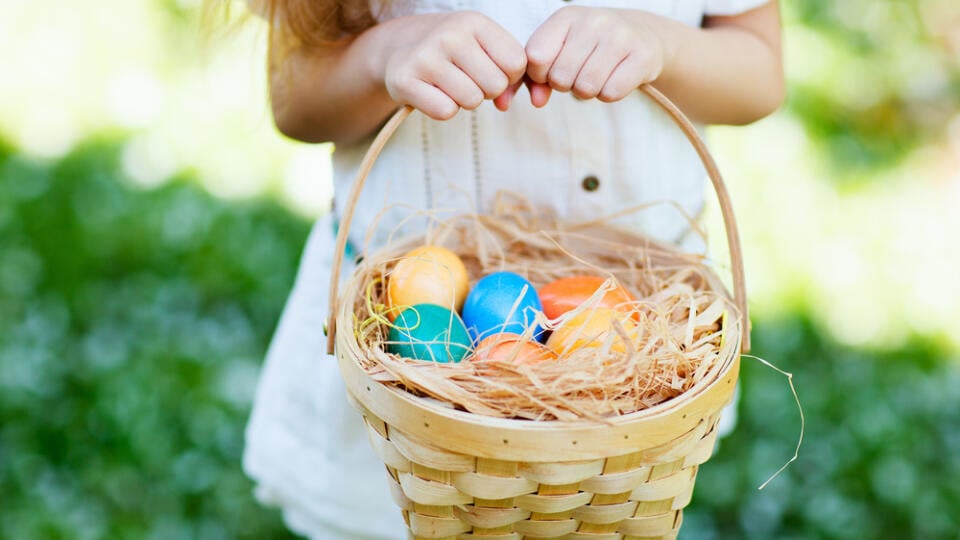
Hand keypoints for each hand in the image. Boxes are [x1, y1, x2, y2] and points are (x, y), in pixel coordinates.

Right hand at [379, 12, 526, 119]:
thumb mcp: (482, 46)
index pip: (517, 63)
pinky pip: (445, 111)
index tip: (490, 71)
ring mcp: (425, 57)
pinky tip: (432, 93)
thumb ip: (507, 72)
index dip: (508, 76)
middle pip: (496, 85)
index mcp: (474, 22)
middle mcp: (450, 35)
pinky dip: (442, 109)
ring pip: (472, 100)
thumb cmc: (451, 53)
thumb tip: (505, 104)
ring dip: (464, 101)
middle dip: (486, 91)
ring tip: (449, 85)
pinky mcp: (405, 81)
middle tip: (467, 80)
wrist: (399, 49)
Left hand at [524, 7, 666, 104]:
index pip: (536, 56)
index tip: (551, 71)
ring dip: (587, 92)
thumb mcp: (559, 51)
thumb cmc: (589, 47)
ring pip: (586, 88)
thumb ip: (537, 76)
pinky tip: (613, 78)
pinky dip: (608, 94)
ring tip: (595, 76)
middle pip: (560, 77)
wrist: (640, 34)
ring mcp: (620, 36)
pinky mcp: (642, 55)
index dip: (540, 74)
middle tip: (579, 74)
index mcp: (566, 17)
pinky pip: (611, 93)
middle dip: (566, 85)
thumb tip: (537, 101)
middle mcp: (593, 21)